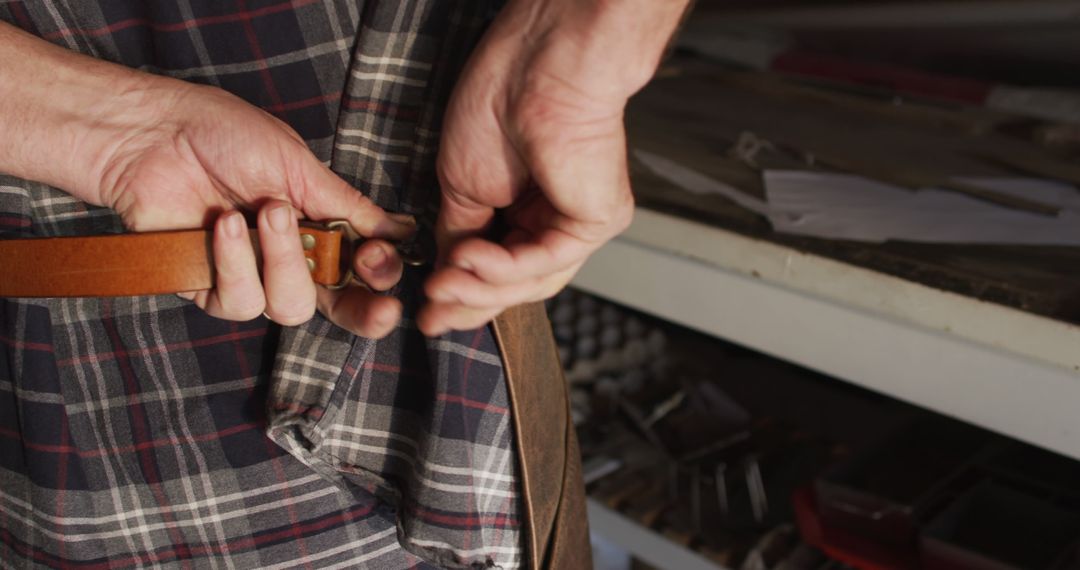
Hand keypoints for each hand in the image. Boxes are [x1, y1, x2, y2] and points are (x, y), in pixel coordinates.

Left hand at [98, 82, 413, 335]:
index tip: (379, 260)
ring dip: (283, 260)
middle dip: (364, 312)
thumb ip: (348, 205)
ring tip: (264, 213)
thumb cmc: (224, 136)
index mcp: (321, 227)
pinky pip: (239, 302)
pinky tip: (225, 224)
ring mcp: (252, 276)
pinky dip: (235, 263)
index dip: (380, 277)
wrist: (153, 135)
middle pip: (341, 309)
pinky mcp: (209, 288)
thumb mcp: (299, 166)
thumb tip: (401, 230)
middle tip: (380, 308)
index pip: (363, 270)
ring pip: (291, 308)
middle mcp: (291, 259)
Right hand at [419, 0, 689, 334]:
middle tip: (429, 313)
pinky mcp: (596, 220)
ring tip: (440, 286)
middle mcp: (556, 217)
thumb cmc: (501, 99)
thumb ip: (459, 235)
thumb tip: (445, 276)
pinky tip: (469, 259)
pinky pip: (546, 261)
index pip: (496, 267)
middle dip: (468, 302)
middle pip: (515, 284)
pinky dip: (503, 267)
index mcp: (527, 206)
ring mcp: (578, 221)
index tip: (424, 310)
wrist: (536, 63)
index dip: (460, 293)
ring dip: (479, 289)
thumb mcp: (462, 184)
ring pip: (531, 282)